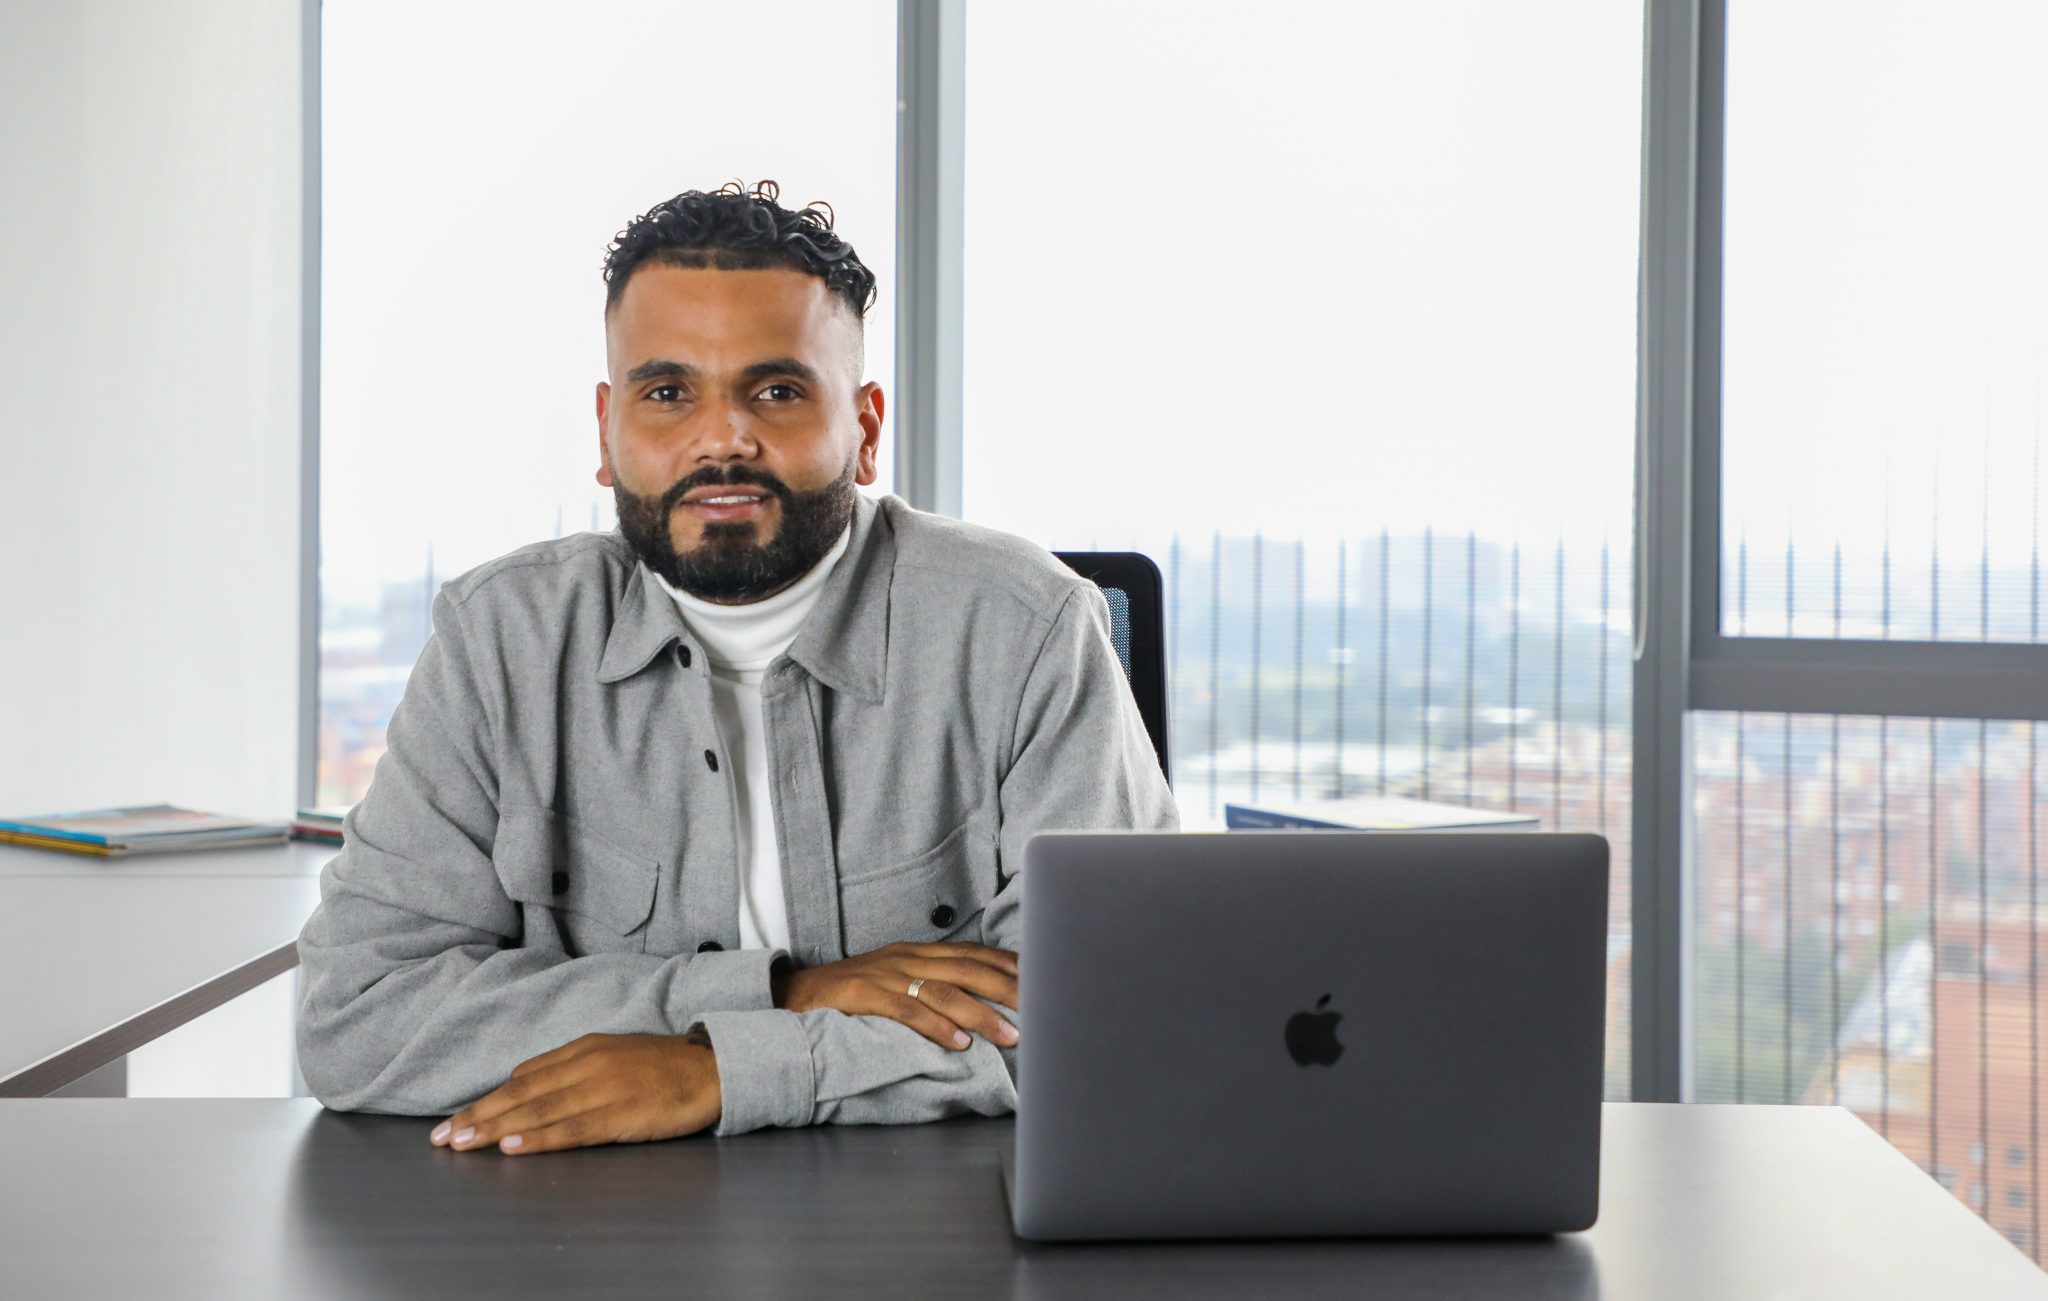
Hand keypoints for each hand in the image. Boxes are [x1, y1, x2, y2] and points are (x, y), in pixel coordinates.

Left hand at [427, 1030, 720, 1155]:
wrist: (714, 1069)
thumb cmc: (664, 1066)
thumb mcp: (612, 1053)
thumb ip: (570, 1067)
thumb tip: (523, 1080)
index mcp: (584, 1050)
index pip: (524, 1077)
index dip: (487, 1100)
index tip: (455, 1120)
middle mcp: (587, 1065)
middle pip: (522, 1093)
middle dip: (479, 1116)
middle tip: (443, 1137)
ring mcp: (604, 1089)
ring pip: (539, 1111)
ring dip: (497, 1128)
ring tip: (465, 1143)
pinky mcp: (621, 1113)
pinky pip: (573, 1128)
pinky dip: (540, 1138)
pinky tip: (514, 1146)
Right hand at [775, 941, 1019, 1051]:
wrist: (790, 994)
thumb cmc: (847, 995)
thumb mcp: (892, 981)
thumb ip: (926, 987)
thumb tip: (971, 1009)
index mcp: (915, 952)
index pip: (971, 952)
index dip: (1006, 964)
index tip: (1041, 977)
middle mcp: (905, 958)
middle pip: (967, 969)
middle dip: (1007, 989)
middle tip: (1040, 1009)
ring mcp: (884, 975)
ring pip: (943, 991)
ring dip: (981, 1014)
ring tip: (1009, 1034)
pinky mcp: (863, 995)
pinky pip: (907, 1010)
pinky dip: (937, 1027)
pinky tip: (960, 1042)